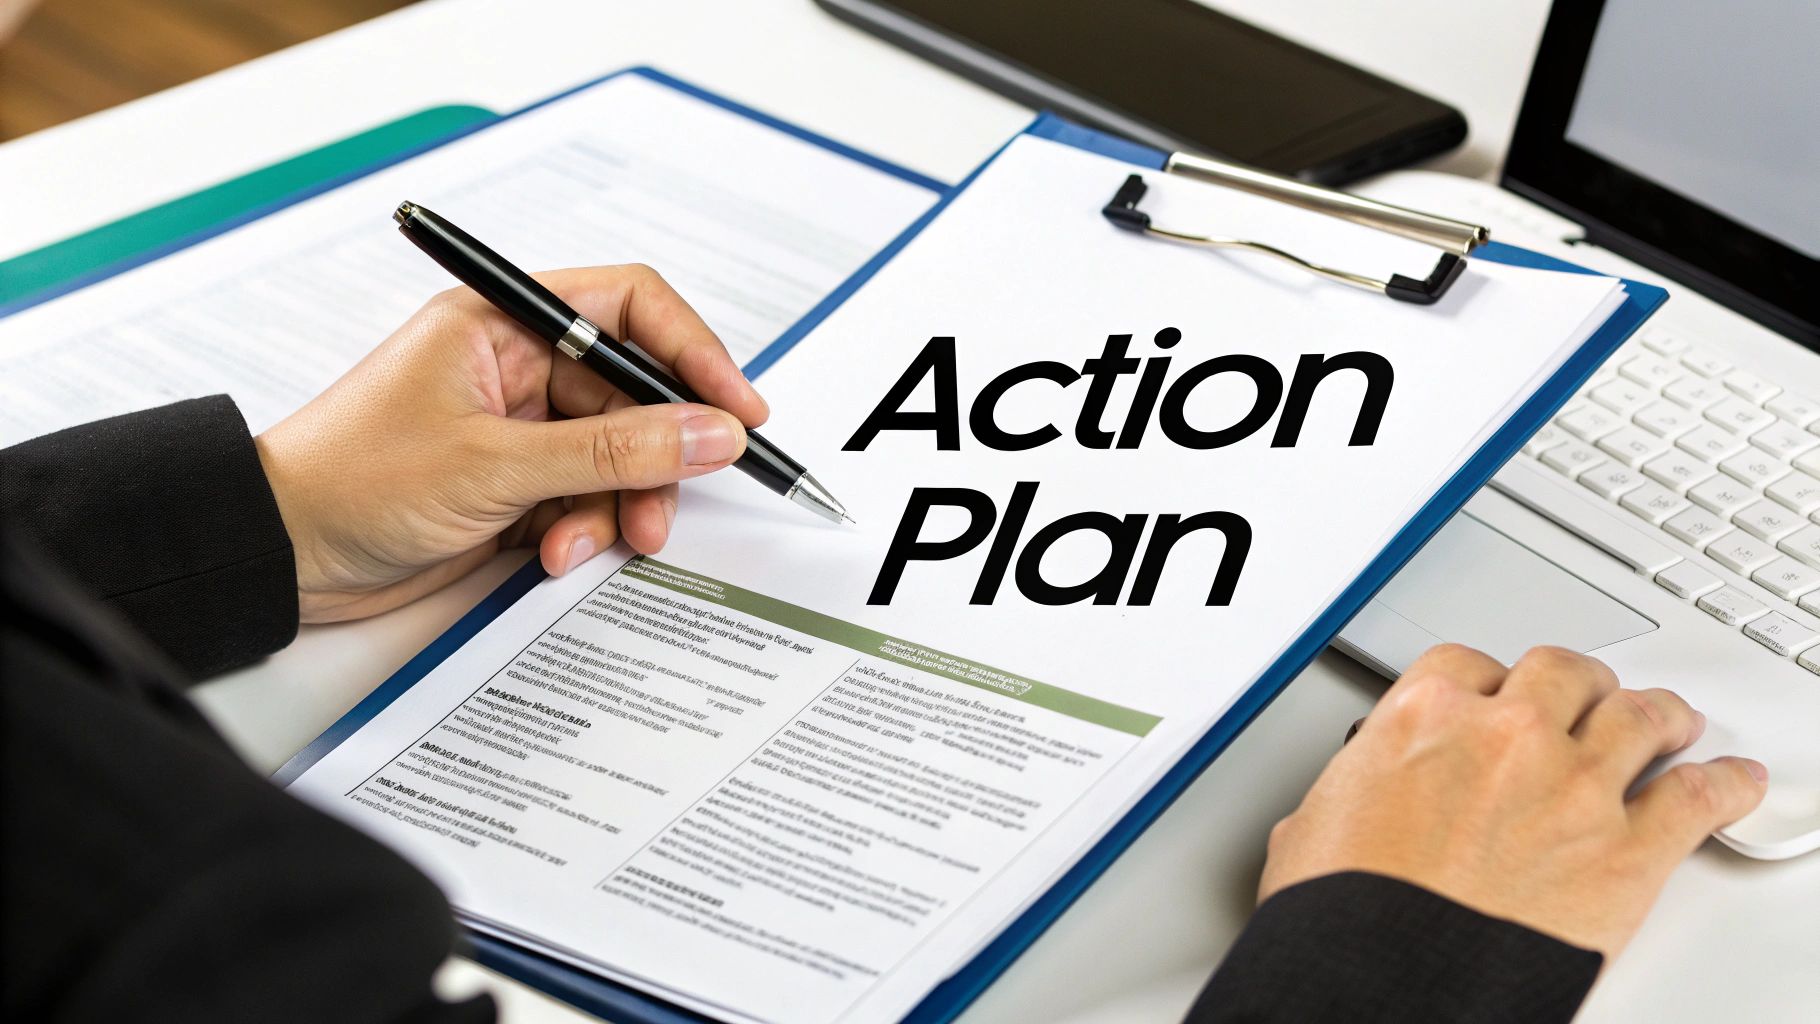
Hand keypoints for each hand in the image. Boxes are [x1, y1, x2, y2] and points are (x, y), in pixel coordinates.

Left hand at [255, 265, 767, 622]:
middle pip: (636, 394)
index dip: (694, 354)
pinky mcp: (516, 484)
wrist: (282, 555)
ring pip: (619, 455)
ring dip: (617, 504)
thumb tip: (711, 433)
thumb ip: (615, 450)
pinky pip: (589, 497)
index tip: (738, 411)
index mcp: (504, 322)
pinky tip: (551, 550)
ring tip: (582, 541)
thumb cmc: (351, 482)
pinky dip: (585, 527)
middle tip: (664, 507)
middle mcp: (519, 366)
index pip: (631, 308)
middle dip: (656, 456)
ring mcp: (519, 428)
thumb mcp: (495, 465)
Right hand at [1261, 644, 1767, 959]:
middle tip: (1588, 695)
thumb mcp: (1314, 822)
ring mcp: (1575, 786)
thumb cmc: (1346, 913)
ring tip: (1671, 722)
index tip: (1495, 695)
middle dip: (1578, 684)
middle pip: (1563, 673)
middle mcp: (1507, 735)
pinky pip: (1698, 798)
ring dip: (1659, 715)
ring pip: (1641, 715)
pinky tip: (1731, 782)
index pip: (1468, 663)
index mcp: (1424, 716)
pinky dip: (1724, 785)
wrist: (1387, 979)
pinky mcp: (1628, 851)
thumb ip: (1353, 789)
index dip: (1487, 680)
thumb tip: (1352, 804)